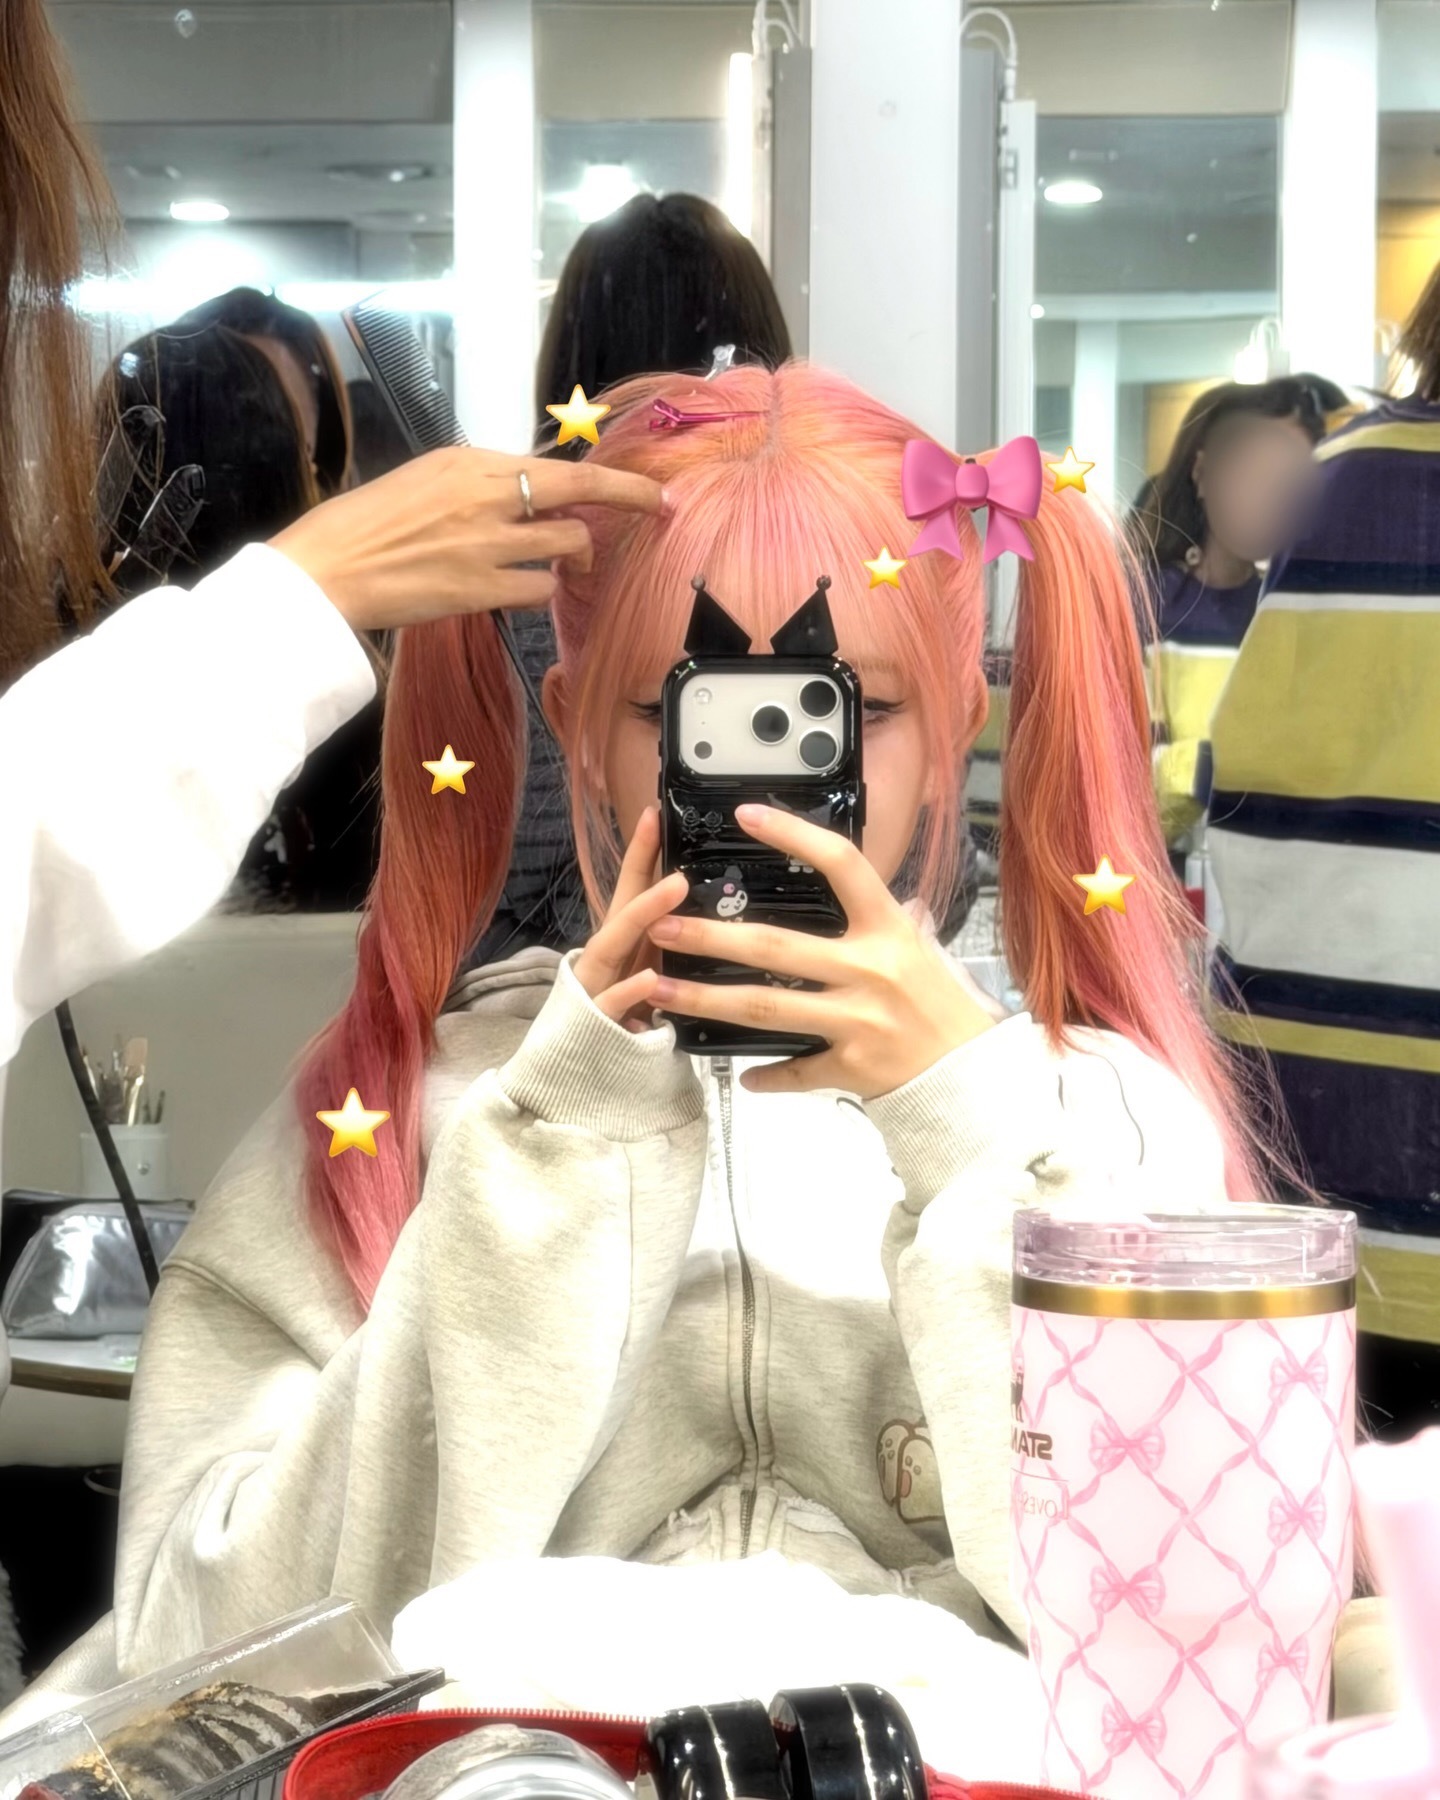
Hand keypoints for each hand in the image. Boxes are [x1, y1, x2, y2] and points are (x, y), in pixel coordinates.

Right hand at [270, 447, 667, 631]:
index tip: (651, 490)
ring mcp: (487, 542)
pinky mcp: (481, 588)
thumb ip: (482, 485)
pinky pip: (540, 588)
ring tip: (567, 563)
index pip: (561, 465)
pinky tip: (522, 588)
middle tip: (657, 512)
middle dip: (629, 503)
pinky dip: (541, 589)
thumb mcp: (426, 481)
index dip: (614, 480)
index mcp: (471, 461)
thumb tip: (534, 497)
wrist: (330, 568)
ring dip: (577, 557)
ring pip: (568, 544)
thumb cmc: (370, 524)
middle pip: (581, 495)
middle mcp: (486, 493)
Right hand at [573, 808, 688, 1028]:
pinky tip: (650, 978)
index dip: (640, 852)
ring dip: (643, 914)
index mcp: (620, 946)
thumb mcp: (642, 978)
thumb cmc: (614, 1020)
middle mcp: (603, 958)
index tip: (654, 813)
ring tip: (674, 888)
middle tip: (664, 831)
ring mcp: (594, 987)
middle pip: (618, 906)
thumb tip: (689, 914)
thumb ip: (660, 947)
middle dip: (639, 869)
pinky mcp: (592, 1023)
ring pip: (613, 946)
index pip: (628, 890)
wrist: (569, 1075)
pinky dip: (630, 991)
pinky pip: (612, 1005)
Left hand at [645, 805, 995, 1098]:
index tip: (747, 815)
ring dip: (706, 998)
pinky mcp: (850, 1067)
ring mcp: (858, 1021)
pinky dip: (765, 1072)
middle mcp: (871, 971)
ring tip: (661, 988)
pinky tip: (740, 1072)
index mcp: (888, 930)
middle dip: (712, 935)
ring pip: (767, 1008)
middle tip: (663, 923)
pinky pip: (796, 1069)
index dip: (794, 835)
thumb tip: (844, 875)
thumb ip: (876, 917)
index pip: (841, 865)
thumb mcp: (920, 948)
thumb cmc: (943, 1007)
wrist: (972, 1075)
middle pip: (777, 947)